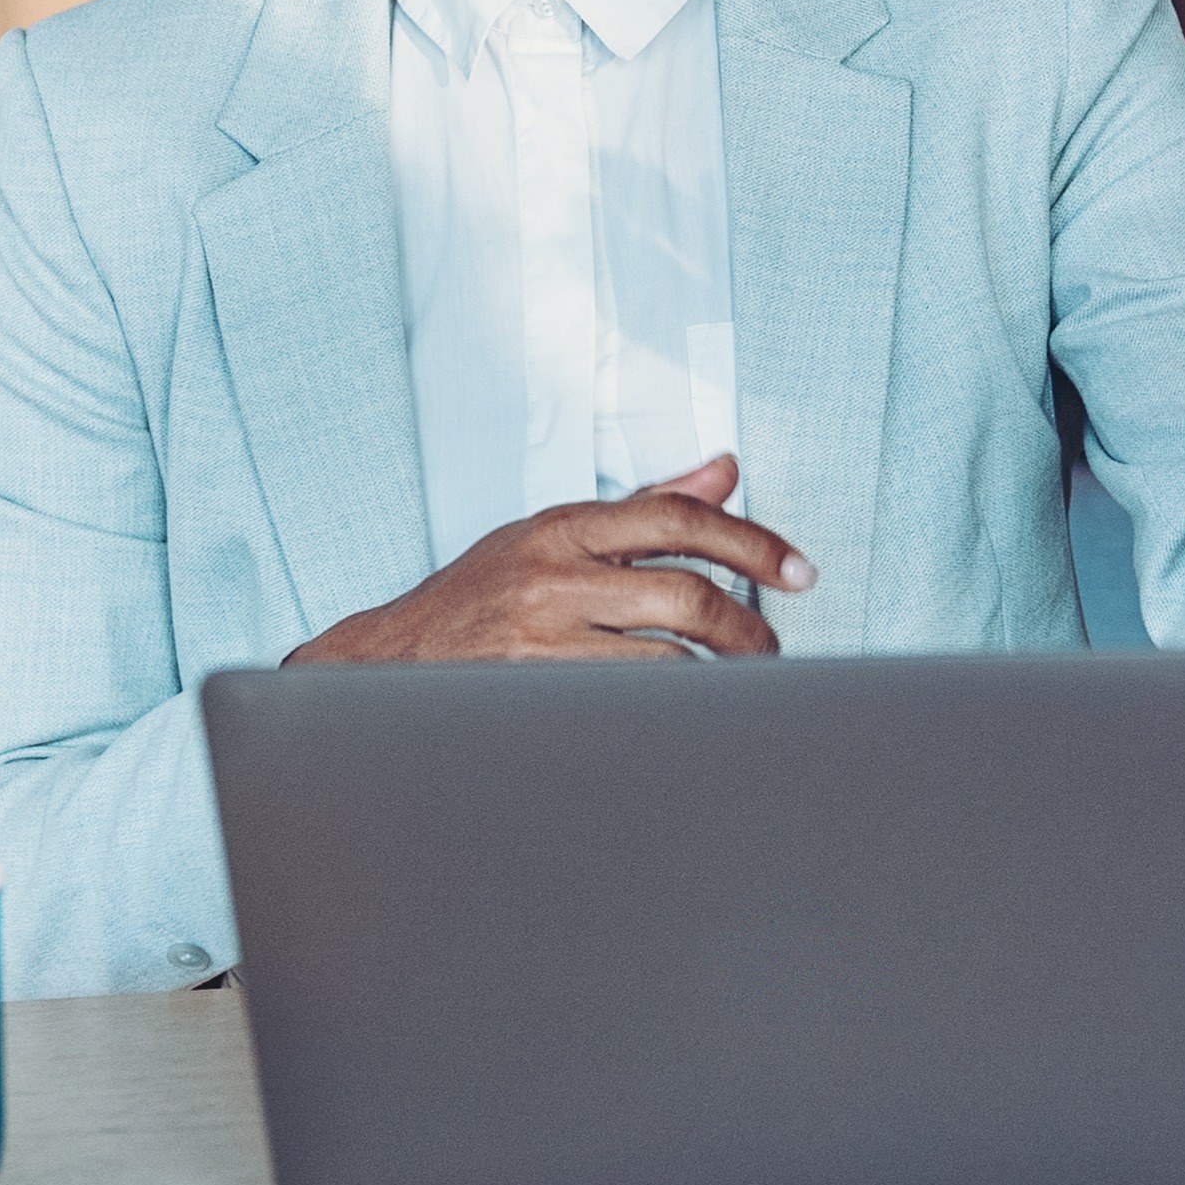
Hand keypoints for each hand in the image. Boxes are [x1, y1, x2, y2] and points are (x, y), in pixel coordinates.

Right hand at [285, 457, 812, 663]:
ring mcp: (541, 642)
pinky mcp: (535, 695)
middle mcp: (553, 578)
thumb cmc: (477, 598)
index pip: (679, 519)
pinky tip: (690, 715)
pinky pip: (628, 705)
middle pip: (686, 596)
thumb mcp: (552, 535)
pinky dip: (671, 711)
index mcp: (563, 528)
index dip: (753, 542)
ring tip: (737, 686)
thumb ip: (644, 507)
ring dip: (719, 678)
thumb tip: (726, 470)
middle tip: (770, 648)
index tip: (798, 570)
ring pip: (667, 663)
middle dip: (748, 628)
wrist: (386, 664)